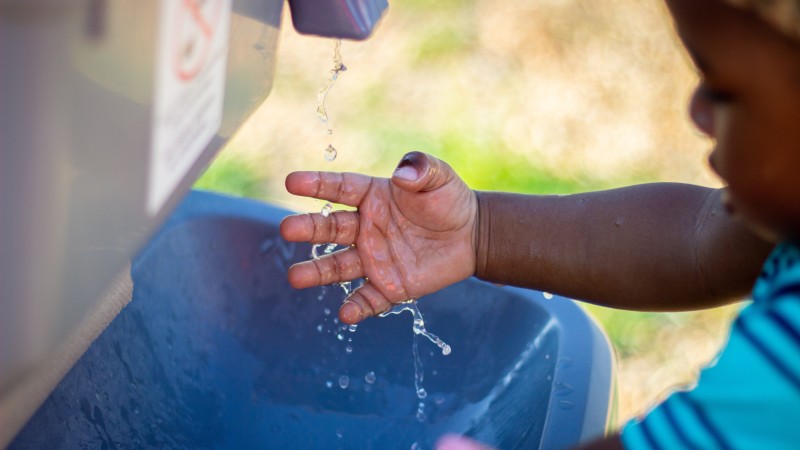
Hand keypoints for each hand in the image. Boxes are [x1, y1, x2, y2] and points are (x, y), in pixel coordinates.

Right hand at [280, 152, 476, 323]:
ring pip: (339, 266)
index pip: (339, 189)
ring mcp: (374, 258)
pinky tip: (346, 314)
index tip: (291, 181)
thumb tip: (402, 174)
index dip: (316, 184)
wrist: (472, 236)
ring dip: (317, 272)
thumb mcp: (439, 177)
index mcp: (372, 197)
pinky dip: (357, 307)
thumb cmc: (449, 200)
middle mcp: (366, 228)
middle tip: (287, 229)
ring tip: (295, 276)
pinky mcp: (389, 286)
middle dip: (308, 228)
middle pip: (330, 228)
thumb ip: (420, 169)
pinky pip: (369, 299)